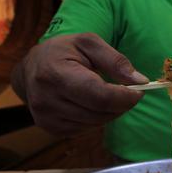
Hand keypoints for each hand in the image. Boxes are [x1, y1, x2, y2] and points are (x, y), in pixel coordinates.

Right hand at [12, 33, 148, 134]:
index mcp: (56, 75)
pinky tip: (89, 102)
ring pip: (95, 124)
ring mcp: (46, 118)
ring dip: (109, 111)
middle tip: (126, 91)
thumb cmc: (63, 51)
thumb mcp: (89, 43)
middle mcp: (47, 100)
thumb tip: (140, 81)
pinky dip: (96, 118)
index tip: (139, 91)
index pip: (99, 97)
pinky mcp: (50, 128)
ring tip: (105, 92)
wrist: (30, 67)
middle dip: (121, 104)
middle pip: (100, 113)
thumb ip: (116, 61)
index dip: (125, 97)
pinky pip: (85, 129)